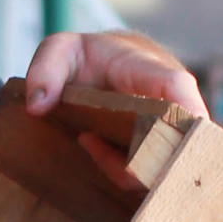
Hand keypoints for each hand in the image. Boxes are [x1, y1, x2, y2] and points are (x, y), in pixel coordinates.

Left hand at [13, 29, 207, 193]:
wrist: (101, 64)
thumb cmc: (85, 56)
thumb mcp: (58, 50)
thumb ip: (45, 70)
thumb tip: (38, 106)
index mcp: (146, 67)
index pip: (175, 86)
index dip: (184, 111)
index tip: (181, 137)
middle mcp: (168, 98)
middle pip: (181, 136)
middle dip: (151, 158)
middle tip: (94, 142)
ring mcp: (168, 124)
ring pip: (165, 162)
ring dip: (127, 168)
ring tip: (88, 139)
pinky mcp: (160, 145)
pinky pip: (150, 171)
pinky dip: (123, 170)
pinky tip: (95, 146)